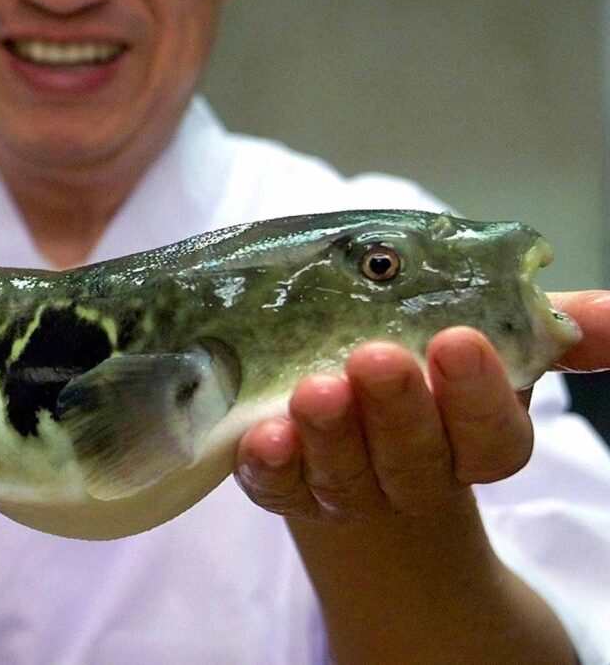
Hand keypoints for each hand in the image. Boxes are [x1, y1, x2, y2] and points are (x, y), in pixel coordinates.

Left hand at [235, 290, 609, 521]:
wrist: (355, 434)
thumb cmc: (428, 374)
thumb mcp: (491, 344)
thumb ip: (551, 326)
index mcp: (472, 442)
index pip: (491, 438)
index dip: (476, 396)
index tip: (456, 341)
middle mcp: (413, 473)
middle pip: (414, 458)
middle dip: (397, 409)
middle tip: (375, 358)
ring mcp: (347, 489)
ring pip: (345, 475)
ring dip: (330, 435)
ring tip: (314, 390)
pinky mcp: (285, 489)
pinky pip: (277, 488)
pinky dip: (271, 465)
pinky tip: (264, 436)